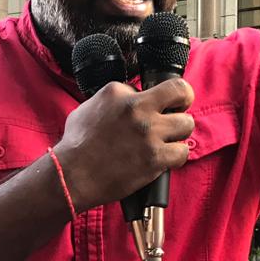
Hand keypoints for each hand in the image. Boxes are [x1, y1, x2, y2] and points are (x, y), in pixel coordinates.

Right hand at [55, 78, 194, 211]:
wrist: (72, 175)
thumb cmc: (77, 144)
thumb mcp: (90, 106)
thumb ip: (115, 98)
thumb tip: (130, 96)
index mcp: (119, 92)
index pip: (157, 85)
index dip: (166, 95)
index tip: (168, 103)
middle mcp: (137, 109)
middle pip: (183, 95)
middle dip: (181, 108)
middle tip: (174, 119)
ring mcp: (148, 134)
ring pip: (187, 124)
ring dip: (179, 134)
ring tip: (167, 141)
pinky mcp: (154, 158)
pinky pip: (182, 152)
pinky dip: (176, 157)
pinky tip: (164, 159)